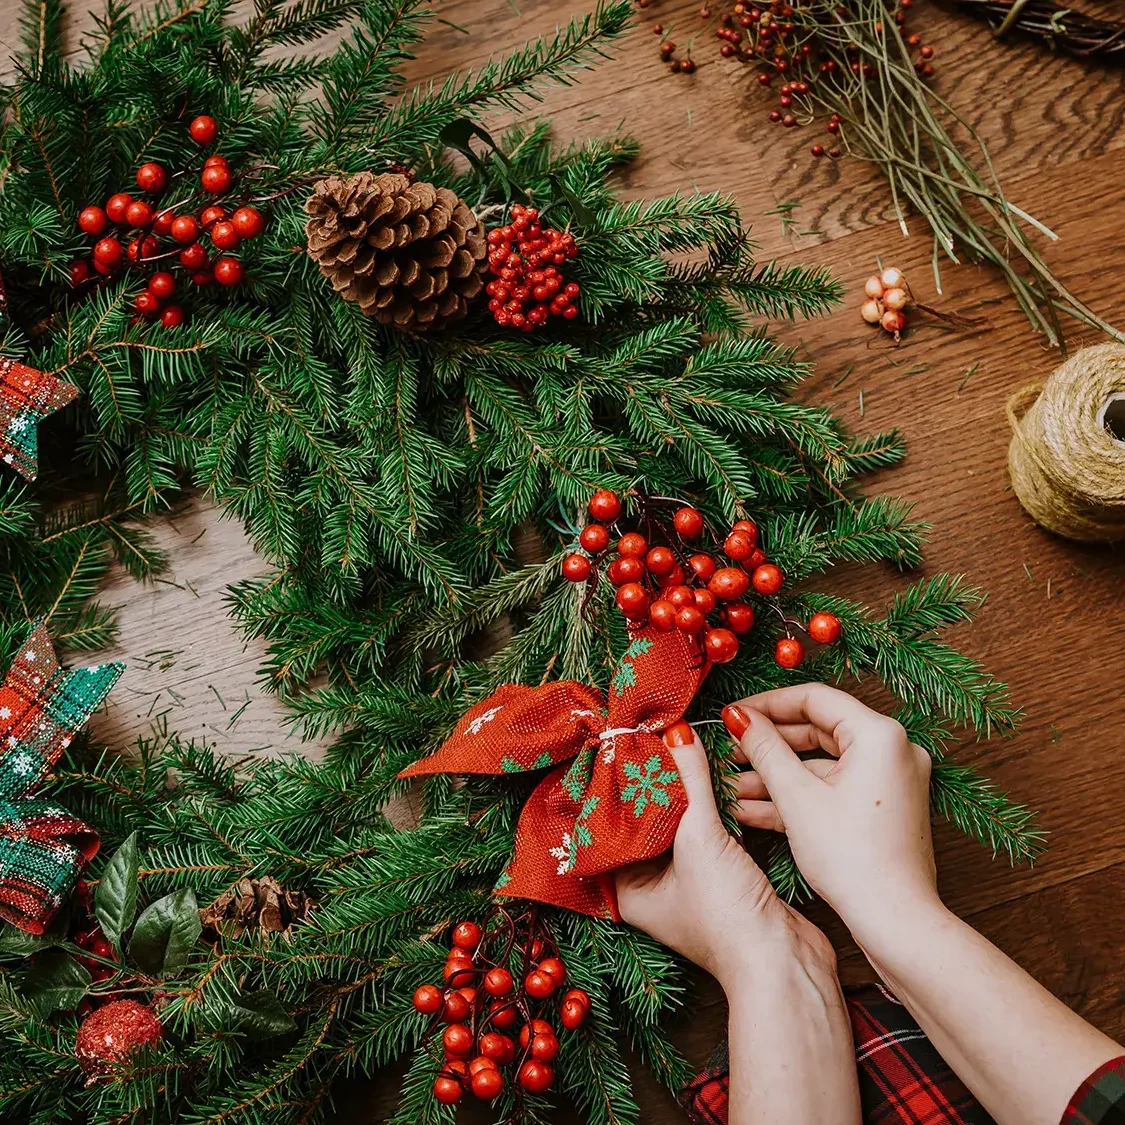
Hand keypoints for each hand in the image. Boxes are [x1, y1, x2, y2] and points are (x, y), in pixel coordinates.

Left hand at [615, 720, 836, 990]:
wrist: (785, 963)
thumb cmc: (727, 918)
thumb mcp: (699, 838)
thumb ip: (688, 780)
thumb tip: (676, 731)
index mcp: (628, 888)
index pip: (611, 827)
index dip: (617, 787)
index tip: (622, 746)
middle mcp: (653, 887)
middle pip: (646, 822)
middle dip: (653, 782)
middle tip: (652, 737)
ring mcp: (690, 883)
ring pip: (681, 824)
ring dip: (686, 791)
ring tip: (681, 747)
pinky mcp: (724, 878)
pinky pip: (710, 832)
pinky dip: (713, 807)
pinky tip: (715, 776)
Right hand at [722, 684, 937, 928]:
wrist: (896, 921)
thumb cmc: (852, 859)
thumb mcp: (797, 797)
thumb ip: (764, 748)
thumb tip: (737, 717)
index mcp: (880, 735)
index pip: (814, 698)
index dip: (766, 704)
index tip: (731, 714)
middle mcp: (892, 750)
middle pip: (817, 729)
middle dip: (766, 743)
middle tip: (726, 749)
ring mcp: (889, 780)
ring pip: (821, 762)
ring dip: (775, 773)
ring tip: (729, 783)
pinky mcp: (881, 806)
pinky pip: (833, 787)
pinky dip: (798, 794)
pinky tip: (752, 807)